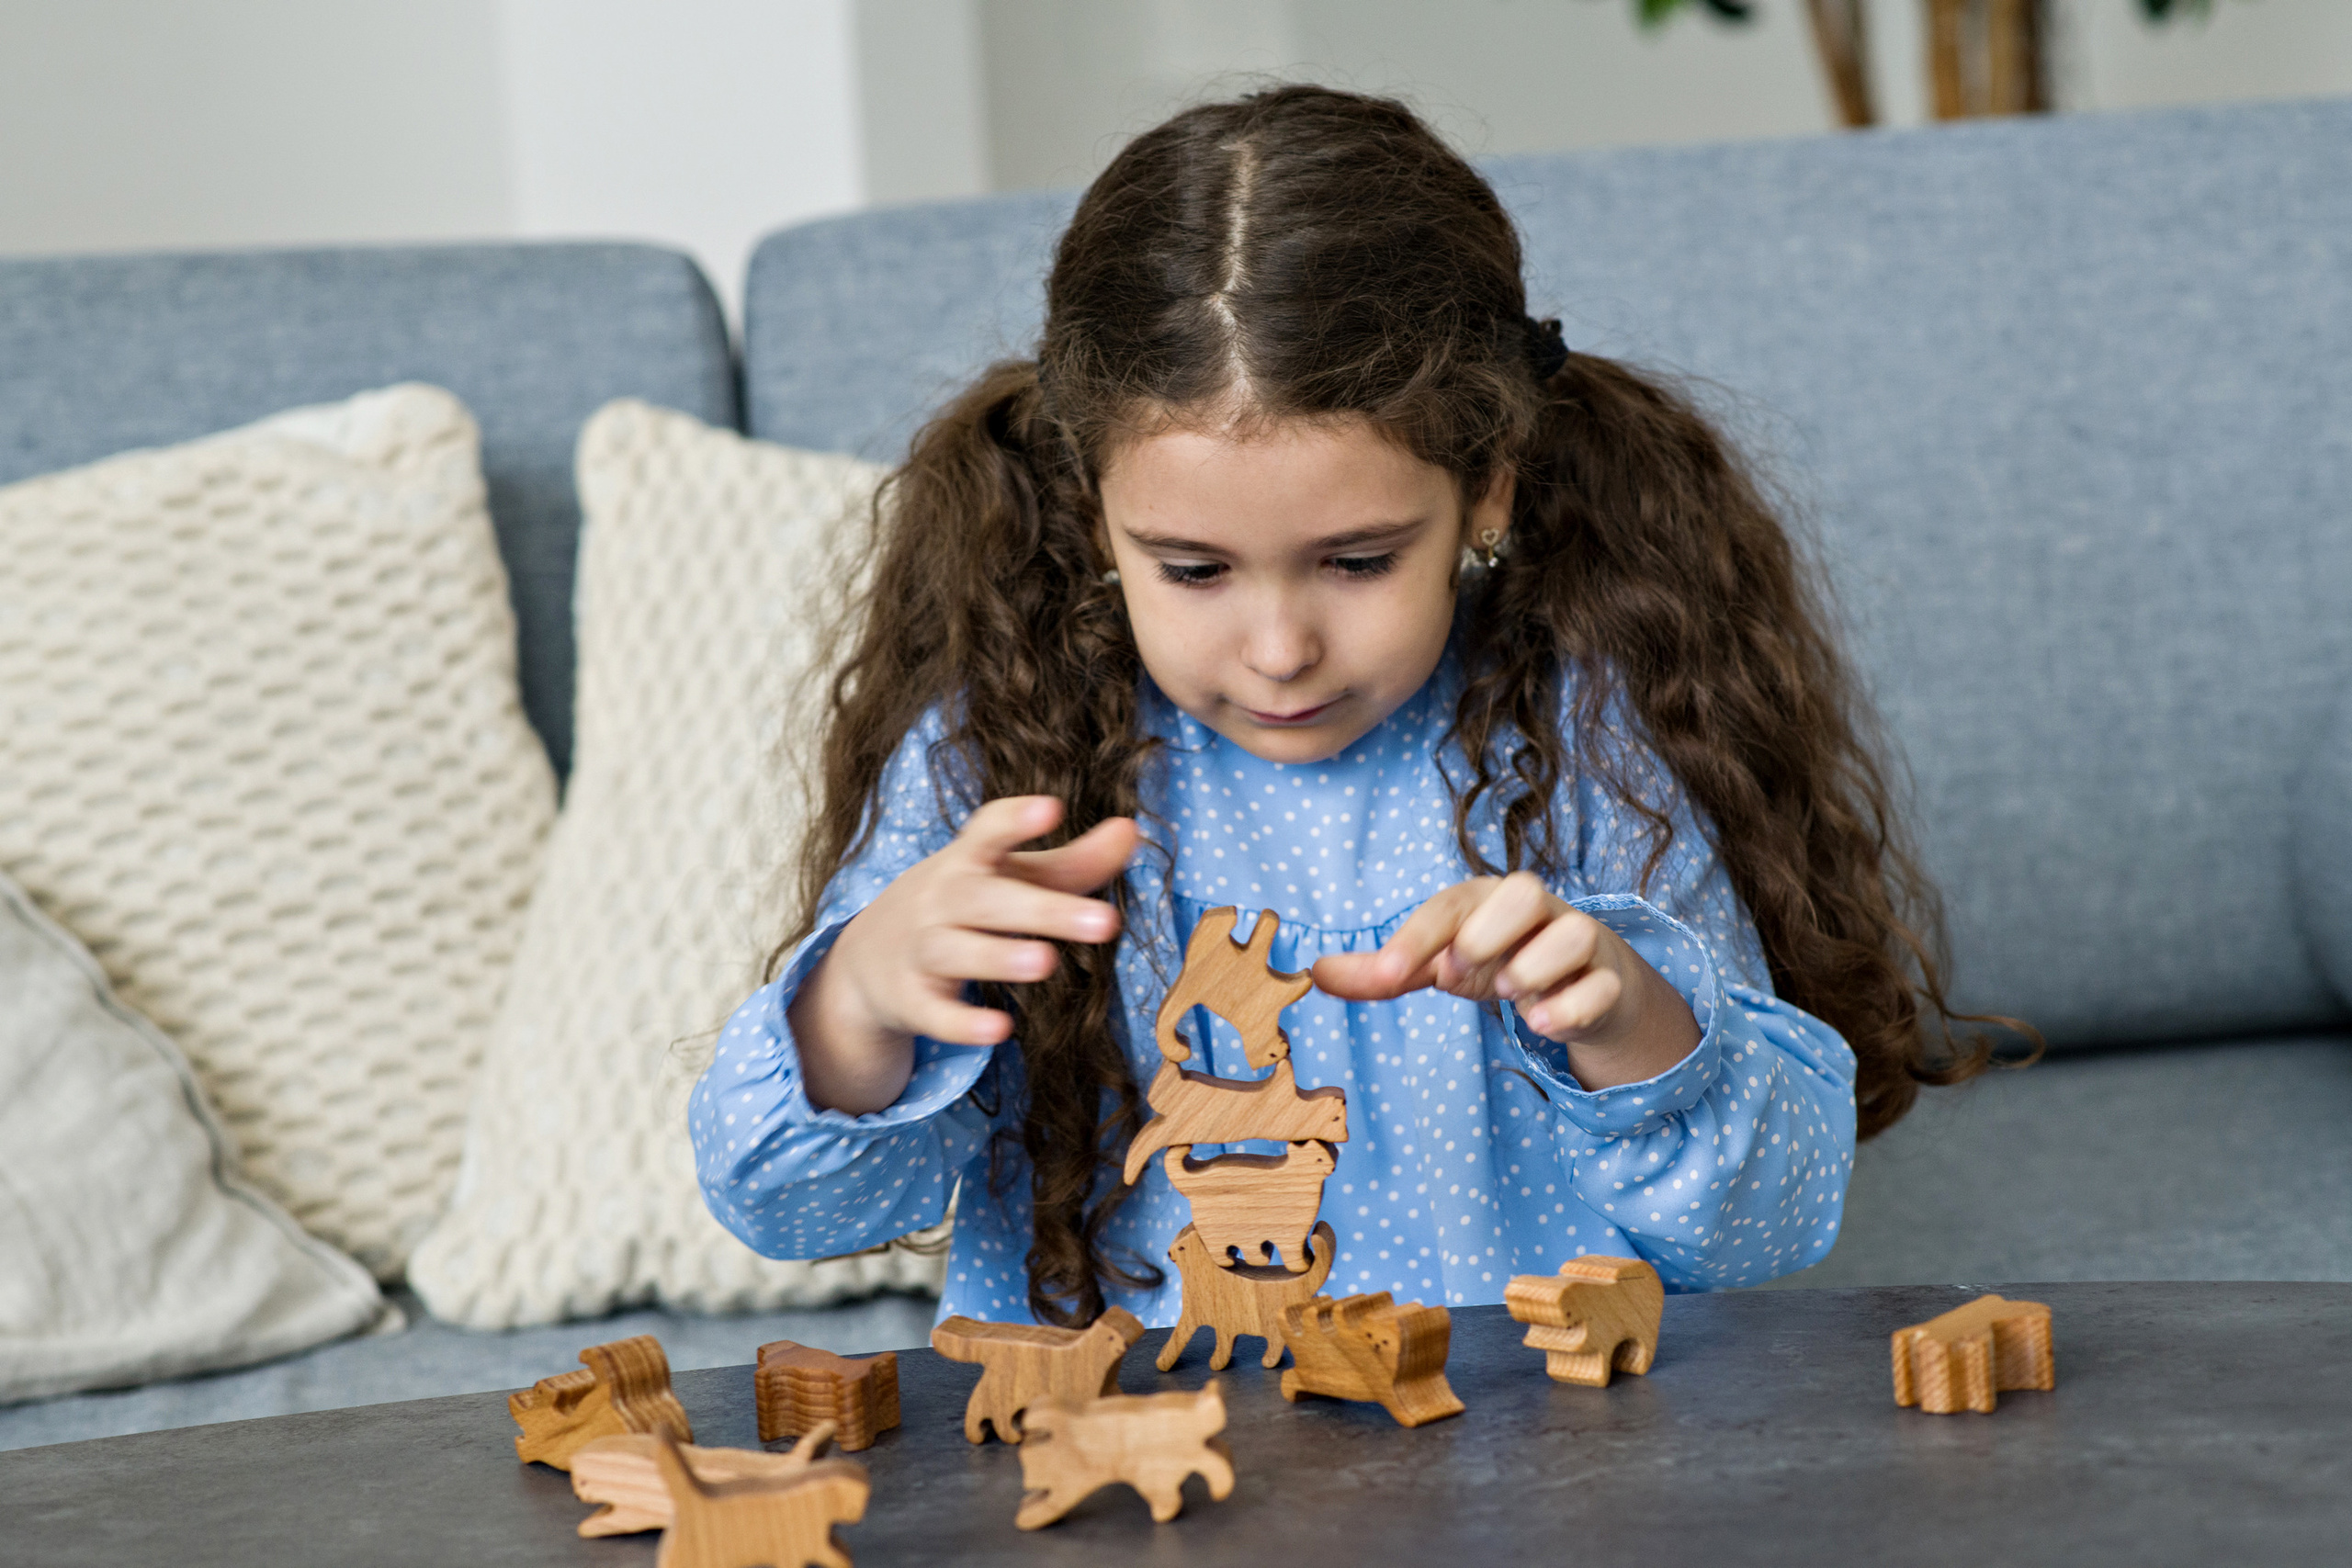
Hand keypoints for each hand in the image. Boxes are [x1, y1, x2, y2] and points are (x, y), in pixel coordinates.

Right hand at [790, 796, 1138, 1113]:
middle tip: (1107, 922)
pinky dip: (963, 1024)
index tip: (1052, 808)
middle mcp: (941, 900)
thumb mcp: (1008, 878)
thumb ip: (1072, 860)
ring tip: (1046, 962)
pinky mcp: (912, 1001)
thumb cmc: (960, 907)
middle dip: (1045, 909)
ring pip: (958, 952)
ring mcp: (922, 950)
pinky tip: (1000, 1031)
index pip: (986, 832)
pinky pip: (936, 1014)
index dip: (1016, 820)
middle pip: (989, 899)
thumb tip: (1132, 830)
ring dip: (1000, 957)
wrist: (864, 962)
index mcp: (967, 861)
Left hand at [1310, 871, 1699, 1089]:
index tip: (1387, 975)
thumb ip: (1381, 972)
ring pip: (1573, 935)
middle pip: (1524, 890)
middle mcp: (1536, 912)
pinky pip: (1603, 987)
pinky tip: (1543, 1023)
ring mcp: (1579, 944)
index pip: (1450, 904)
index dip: (1416, 937)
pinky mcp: (1610, 982)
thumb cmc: (1497, 960)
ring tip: (1509, 997)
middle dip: (1487, 933)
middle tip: (1459, 974)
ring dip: (1533, 970)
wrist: (1578, 983)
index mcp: (1486, 900)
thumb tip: (1313, 973)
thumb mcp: (1437, 966)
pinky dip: (1573, 1007)